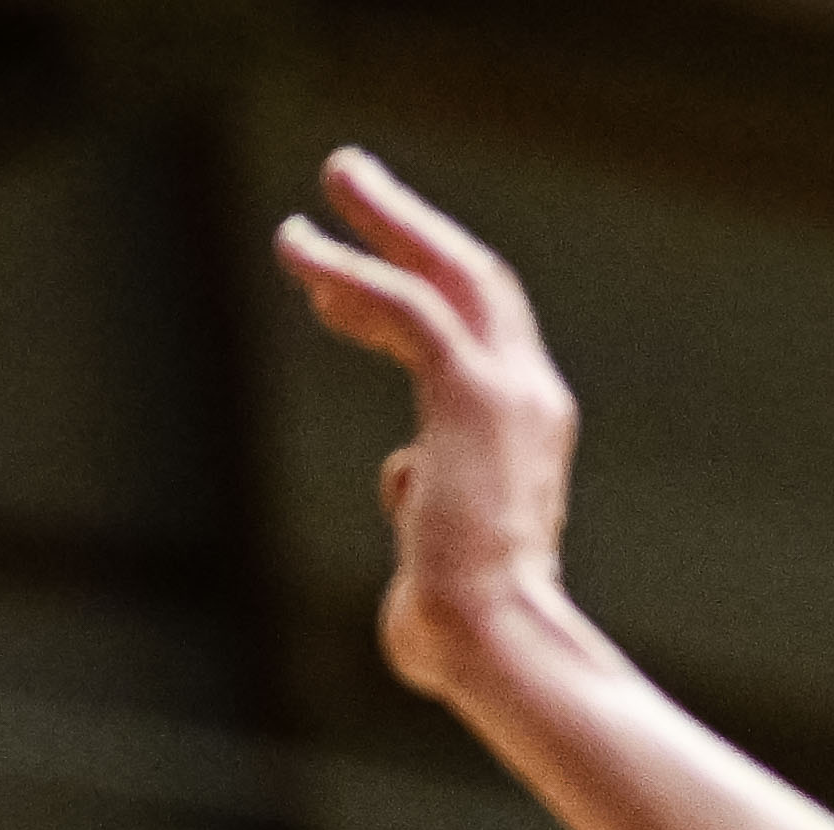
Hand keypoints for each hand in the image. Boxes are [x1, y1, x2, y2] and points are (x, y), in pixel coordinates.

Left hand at [273, 150, 580, 713]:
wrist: (498, 648)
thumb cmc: (467, 639)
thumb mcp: (438, 558)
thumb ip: (421, 507)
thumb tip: (403, 479)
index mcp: (526, 440)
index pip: (476, 339)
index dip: (410, 295)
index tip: (339, 284)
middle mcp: (531, 402)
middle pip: (475, 282)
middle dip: (409, 226)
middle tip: (350, 178)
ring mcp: (511, 394)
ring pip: (447, 277)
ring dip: (386, 221)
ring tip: (333, 179)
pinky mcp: (475, 396)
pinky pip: (410, 307)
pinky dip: (356, 271)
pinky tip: (303, 251)